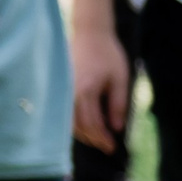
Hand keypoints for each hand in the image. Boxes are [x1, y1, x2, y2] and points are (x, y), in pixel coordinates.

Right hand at [71, 22, 129, 152]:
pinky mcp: (60, 88)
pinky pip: (64, 113)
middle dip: (94, 139)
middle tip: (107, 146)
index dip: (103, 138)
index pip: (93, 124)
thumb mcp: (120, 79)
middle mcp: (70, 93)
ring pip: (69, 122)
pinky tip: (86, 126)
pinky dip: (75, 124)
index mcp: (86, 91)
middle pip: (79, 127)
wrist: (90, 34)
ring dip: (83, 134)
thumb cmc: (108, 54)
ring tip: (98, 138)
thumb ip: (118, 104)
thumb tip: (116, 128)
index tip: (113, 147)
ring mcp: (63, 91)